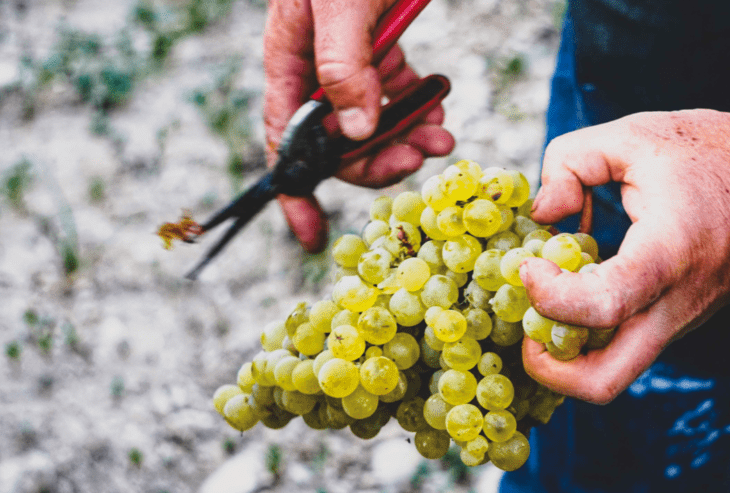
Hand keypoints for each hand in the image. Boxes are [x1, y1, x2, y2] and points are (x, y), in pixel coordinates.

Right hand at [263, 0, 454, 251]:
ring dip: (408, 141)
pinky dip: (421, 113)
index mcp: (290, 60)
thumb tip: (353, 132)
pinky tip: (443, 114)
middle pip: (338, 143)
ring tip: (444, 140)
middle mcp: (317, 69)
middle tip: (419, 160)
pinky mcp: (385, 53)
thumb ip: (343, 65)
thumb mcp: (341, 4)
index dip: (295, 190)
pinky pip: (400, 99)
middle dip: (378, 161)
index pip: (284, 141)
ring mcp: (353, 64)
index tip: (309, 233)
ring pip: (374, 126)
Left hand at [522, 110, 729, 403]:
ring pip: (615, 370)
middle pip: (603, 383)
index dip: (549, 295)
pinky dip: (594, 328)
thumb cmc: (720, 153)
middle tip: (525, 330)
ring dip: (569, 348)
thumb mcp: (637, 135)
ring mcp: (683, 322)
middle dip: (549, 370)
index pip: (600, 307)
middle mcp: (678, 305)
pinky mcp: (682, 321)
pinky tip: (586, 277)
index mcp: (669, 257)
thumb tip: (542, 215)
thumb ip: (570, 162)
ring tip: (552, 293)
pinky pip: (629, 343)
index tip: (530, 263)